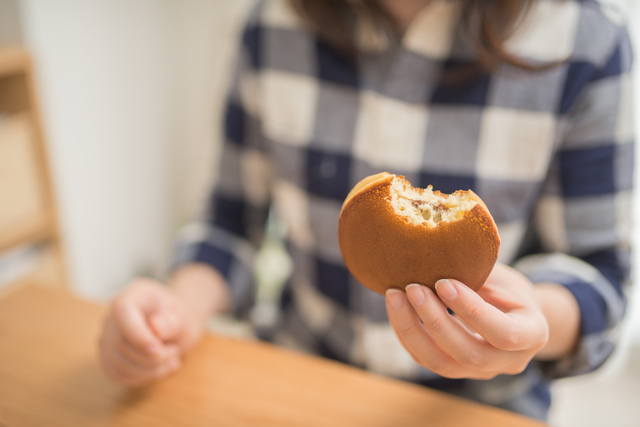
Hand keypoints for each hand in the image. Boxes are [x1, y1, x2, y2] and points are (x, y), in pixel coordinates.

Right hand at [98, 278, 203, 386]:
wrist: (174, 326)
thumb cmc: (178, 318)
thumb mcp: (184, 316)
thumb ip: (172, 321)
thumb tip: (155, 326)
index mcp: (134, 294)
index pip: (122, 311)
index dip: (138, 335)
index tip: (159, 350)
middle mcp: (113, 314)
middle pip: (120, 342)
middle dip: (151, 357)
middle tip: (174, 351)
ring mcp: (106, 336)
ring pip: (118, 363)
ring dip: (149, 369)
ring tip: (170, 359)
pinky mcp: (107, 356)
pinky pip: (117, 374)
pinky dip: (141, 377)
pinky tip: (159, 369)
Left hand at [385, 263, 548, 379]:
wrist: (512, 313)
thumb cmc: (508, 289)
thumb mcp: (504, 278)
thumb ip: (479, 274)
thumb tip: (436, 254)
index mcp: (532, 334)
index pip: (503, 333)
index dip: (471, 310)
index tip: (444, 282)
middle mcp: (509, 361)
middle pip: (469, 353)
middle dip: (435, 321)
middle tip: (413, 287)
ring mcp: (480, 371)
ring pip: (441, 363)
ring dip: (412, 329)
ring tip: (394, 295)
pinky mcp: (455, 369)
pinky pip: (425, 359)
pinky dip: (406, 333)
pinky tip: (396, 306)